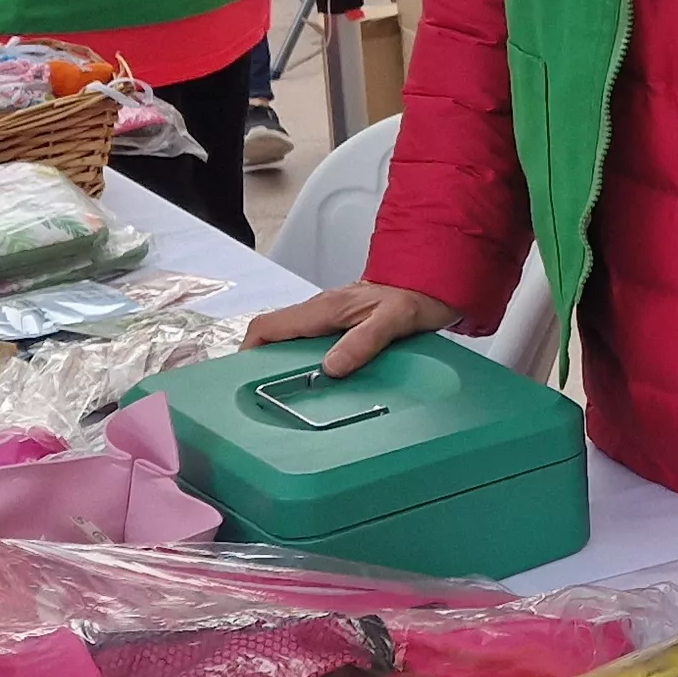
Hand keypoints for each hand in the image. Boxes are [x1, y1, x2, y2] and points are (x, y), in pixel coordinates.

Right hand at [241, 279, 458, 376]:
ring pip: (293, 340)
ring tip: (286, 394)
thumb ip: (364, 341)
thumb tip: (332, 366)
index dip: (248, 350)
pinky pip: (313, 344)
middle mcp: (323, 311)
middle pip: (275, 336)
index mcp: (326, 308)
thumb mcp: (395, 320)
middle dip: (261, 362)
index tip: (240, 376)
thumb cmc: (417, 295)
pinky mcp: (343, 325)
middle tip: (262, 393)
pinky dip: (307, 362)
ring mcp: (331, 317)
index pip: (269, 326)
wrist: (437, 282)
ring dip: (284, 364)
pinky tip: (318, 382)